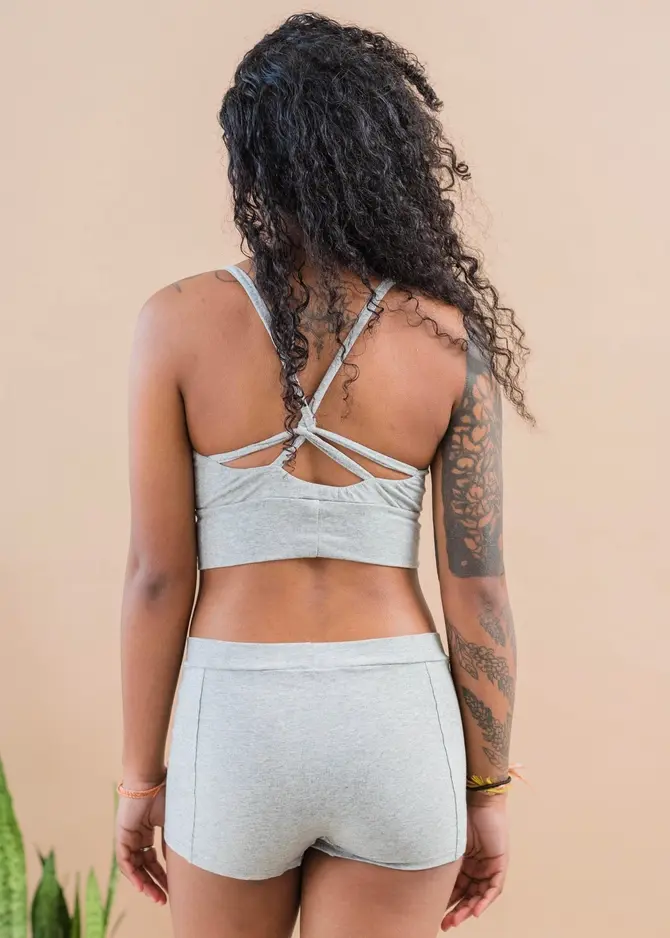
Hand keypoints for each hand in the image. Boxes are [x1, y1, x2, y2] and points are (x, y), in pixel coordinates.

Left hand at [115, 785, 167, 904]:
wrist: (152, 779)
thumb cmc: (165, 793)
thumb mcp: (171, 822)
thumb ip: (170, 841)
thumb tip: (174, 862)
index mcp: (147, 831)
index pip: (153, 860)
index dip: (161, 875)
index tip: (171, 888)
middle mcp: (136, 836)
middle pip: (143, 867)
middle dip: (153, 884)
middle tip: (162, 899)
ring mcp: (128, 836)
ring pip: (133, 867)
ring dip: (144, 883)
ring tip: (155, 897)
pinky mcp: (121, 835)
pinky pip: (124, 860)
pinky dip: (132, 874)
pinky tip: (141, 885)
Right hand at [441, 795, 508, 929]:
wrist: (475, 799)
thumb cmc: (456, 815)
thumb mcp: (445, 843)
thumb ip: (438, 859)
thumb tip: (413, 872)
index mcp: (463, 862)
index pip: (455, 888)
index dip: (446, 902)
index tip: (435, 914)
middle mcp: (476, 866)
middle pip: (467, 895)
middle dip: (457, 911)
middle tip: (445, 924)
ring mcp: (488, 865)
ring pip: (479, 895)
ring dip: (469, 910)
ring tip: (456, 921)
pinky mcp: (500, 863)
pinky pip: (494, 888)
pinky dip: (484, 900)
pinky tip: (475, 911)